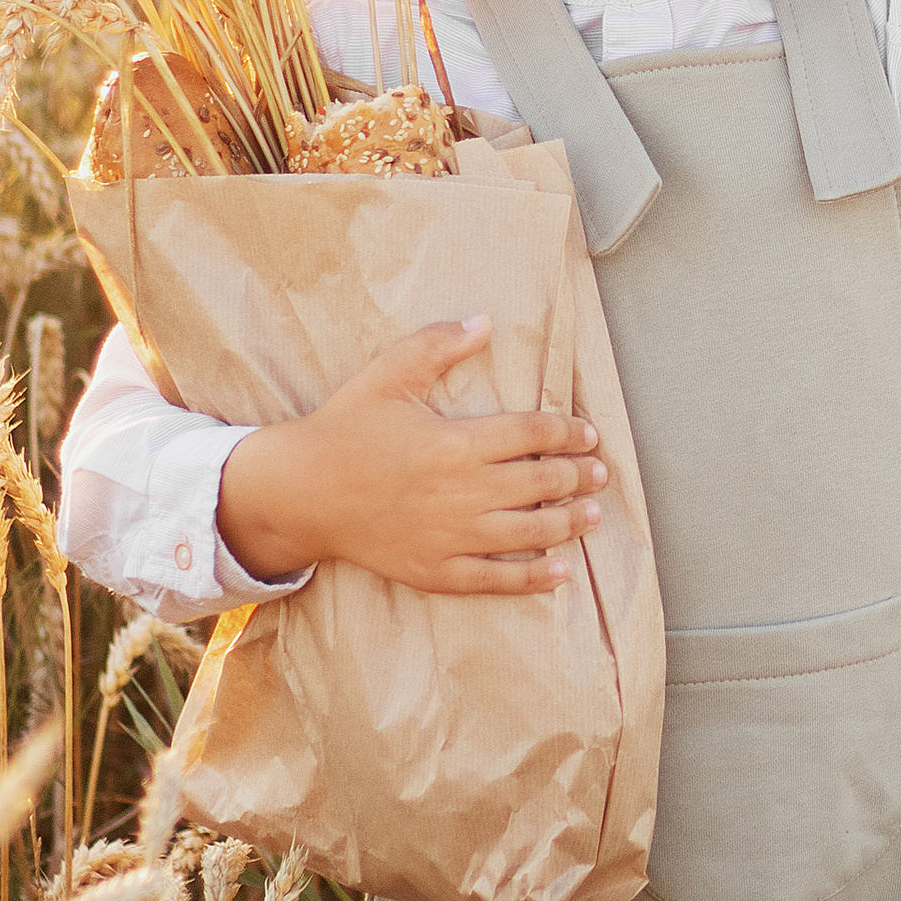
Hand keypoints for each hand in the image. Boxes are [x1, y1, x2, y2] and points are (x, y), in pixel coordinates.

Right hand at [215, 319, 606, 598]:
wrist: (301, 493)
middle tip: (600, 472)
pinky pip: (496, 578)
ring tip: (593, 514)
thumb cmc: (345, 429)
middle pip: (540, 483)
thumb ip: (437, 345)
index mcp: (456, 442)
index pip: (532, 435)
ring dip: (569, 523)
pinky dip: (533, 577)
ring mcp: (452, 536)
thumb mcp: (387, 376)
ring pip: (530, 532)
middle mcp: (463, 492)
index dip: (568, 433)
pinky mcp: (437, 569)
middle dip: (577, 477)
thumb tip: (483, 322)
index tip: (588, 435)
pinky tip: (559, 572)